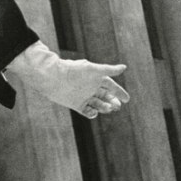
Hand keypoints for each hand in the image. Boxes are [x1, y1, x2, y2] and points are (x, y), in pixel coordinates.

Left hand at [5, 41, 129, 118]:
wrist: (53, 78)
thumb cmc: (74, 71)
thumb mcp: (93, 69)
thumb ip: (109, 70)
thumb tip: (124, 67)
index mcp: (96, 78)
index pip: (111, 86)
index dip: (119, 92)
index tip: (126, 99)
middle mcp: (91, 88)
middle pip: (106, 97)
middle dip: (112, 102)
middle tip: (116, 106)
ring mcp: (84, 96)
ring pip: (98, 104)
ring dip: (104, 107)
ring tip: (108, 108)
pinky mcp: (76, 104)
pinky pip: (86, 111)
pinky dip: (91, 113)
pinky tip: (94, 113)